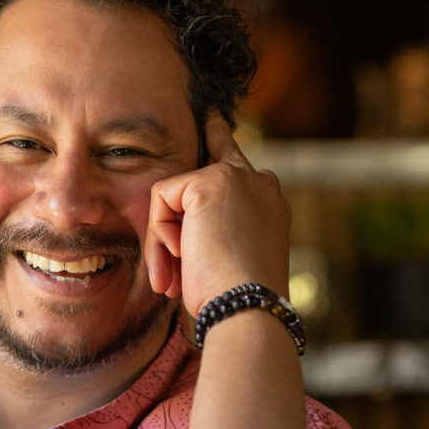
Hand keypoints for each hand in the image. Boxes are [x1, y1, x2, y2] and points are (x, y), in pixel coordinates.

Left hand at [144, 114, 291, 318]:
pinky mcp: (209, 183)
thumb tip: (175, 234)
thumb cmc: (236, 298)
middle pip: (213, 156)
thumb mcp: (229, 260)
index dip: (221, 142)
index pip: (239, 164)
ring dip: (165, 240)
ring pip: (175, 196)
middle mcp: (259, 183)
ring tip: (176, 276)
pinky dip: (159, 234)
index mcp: (269, 203)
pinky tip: (180, 258)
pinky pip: (161, 199)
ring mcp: (236, 179)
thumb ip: (210, 231)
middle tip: (203, 130)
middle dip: (196, 168)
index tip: (212, 121)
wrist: (248, 307)